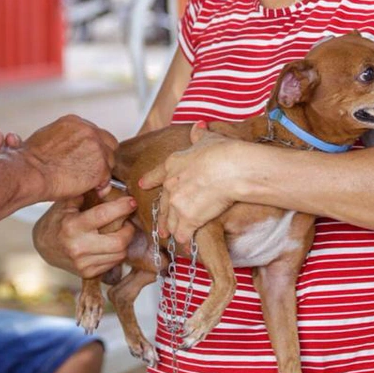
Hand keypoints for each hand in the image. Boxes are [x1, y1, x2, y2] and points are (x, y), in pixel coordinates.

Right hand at [24, 115, 116, 200]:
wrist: (29, 173)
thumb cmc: (30, 161)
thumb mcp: (45, 137)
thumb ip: (62, 139)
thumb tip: (67, 149)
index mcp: (75, 122)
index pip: (96, 133)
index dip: (93, 148)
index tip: (86, 159)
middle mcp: (88, 131)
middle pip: (109, 144)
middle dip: (102, 158)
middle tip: (90, 171)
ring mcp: (96, 148)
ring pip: (110, 161)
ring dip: (101, 172)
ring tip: (87, 182)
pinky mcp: (100, 166)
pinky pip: (107, 178)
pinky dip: (100, 185)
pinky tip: (90, 189)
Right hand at [32, 195, 136, 277]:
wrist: (43, 246)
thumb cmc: (57, 220)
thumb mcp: (66, 203)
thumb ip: (87, 194)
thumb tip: (109, 186)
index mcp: (72, 226)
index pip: (104, 215)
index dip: (123, 207)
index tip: (132, 202)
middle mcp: (78, 247)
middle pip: (119, 241)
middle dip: (129, 230)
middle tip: (127, 221)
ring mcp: (83, 263)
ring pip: (120, 254)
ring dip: (125, 242)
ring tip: (120, 231)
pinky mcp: (87, 273)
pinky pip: (113, 263)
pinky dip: (117, 253)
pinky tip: (111, 244)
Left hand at [139, 122, 237, 244]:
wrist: (230, 169)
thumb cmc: (222, 152)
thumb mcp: (208, 139)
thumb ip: (199, 136)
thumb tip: (198, 127)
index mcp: (173, 164)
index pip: (156, 174)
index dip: (149, 180)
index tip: (142, 185)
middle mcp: (171, 185)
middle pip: (163, 205)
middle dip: (162, 217)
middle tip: (162, 228)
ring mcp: (177, 204)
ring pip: (171, 222)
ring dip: (173, 230)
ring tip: (174, 237)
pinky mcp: (188, 219)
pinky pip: (183, 234)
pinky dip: (185, 240)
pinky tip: (187, 245)